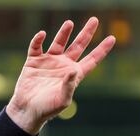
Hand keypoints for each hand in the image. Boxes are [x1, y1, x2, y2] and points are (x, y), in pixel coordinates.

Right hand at [6, 17, 115, 134]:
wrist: (28, 110)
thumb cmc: (47, 109)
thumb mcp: (62, 100)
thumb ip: (69, 85)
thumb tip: (73, 69)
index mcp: (74, 75)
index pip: (92, 60)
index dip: (102, 49)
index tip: (112, 38)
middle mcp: (63, 66)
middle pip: (78, 46)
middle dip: (86, 33)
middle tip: (95, 20)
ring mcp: (49, 62)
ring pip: (59, 43)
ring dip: (64, 33)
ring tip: (69, 23)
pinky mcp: (34, 61)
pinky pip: (36, 47)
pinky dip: (38, 40)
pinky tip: (42, 34)